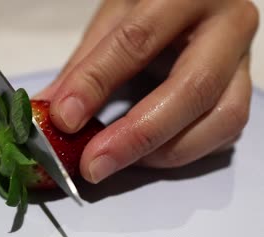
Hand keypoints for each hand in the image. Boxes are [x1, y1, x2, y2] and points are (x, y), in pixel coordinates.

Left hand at [37, 0, 258, 182]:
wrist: (191, 1)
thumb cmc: (152, 3)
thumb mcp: (114, 18)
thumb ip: (86, 65)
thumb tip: (50, 113)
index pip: (137, 41)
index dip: (96, 83)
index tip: (64, 119)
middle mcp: (228, 26)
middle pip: (192, 89)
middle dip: (137, 135)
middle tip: (94, 164)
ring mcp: (242, 62)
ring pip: (221, 120)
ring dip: (164, 152)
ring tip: (117, 160)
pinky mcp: (242, 90)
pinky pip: (224, 132)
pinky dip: (183, 151)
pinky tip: (146, 153)